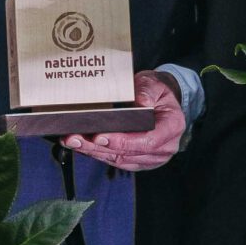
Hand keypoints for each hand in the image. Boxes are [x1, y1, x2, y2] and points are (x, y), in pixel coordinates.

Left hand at [65, 71, 186, 171]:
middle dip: (99, 147)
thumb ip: (147, 90)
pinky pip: (115, 161)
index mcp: (172, 128)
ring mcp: (151, 158)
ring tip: (73, 141)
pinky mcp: (138, 161)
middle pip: (128, 153)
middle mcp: (164, 148)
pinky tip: (81, 146)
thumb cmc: (156, 92)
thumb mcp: (154, 83)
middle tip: (76, 139)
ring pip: (119, 159)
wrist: (160, 101)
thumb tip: (141, 102)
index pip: (148, 141)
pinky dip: (97, 153)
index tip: (101, 136)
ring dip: (93, 152)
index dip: (123, 142)